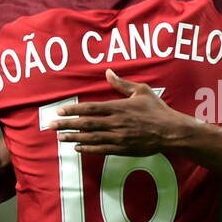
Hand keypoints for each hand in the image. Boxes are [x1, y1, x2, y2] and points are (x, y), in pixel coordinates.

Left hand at [51, 70, 190, 155]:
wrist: (171, 131)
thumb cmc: (157, 109)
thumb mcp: (141, 91)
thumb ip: (122, 83)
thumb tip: (108, 72)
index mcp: (119, 107)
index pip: (91, 108)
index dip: (74, 110)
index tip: (60, 111)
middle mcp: (116, 122)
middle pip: (86, 123)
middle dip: (66, 125)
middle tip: (51, 126)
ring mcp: (119, 137)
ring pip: (91, 137)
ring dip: (73, 138)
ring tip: (60, 138)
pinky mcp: (123, 149)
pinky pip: (102, 149)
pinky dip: (88, 149)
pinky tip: (77, 148)